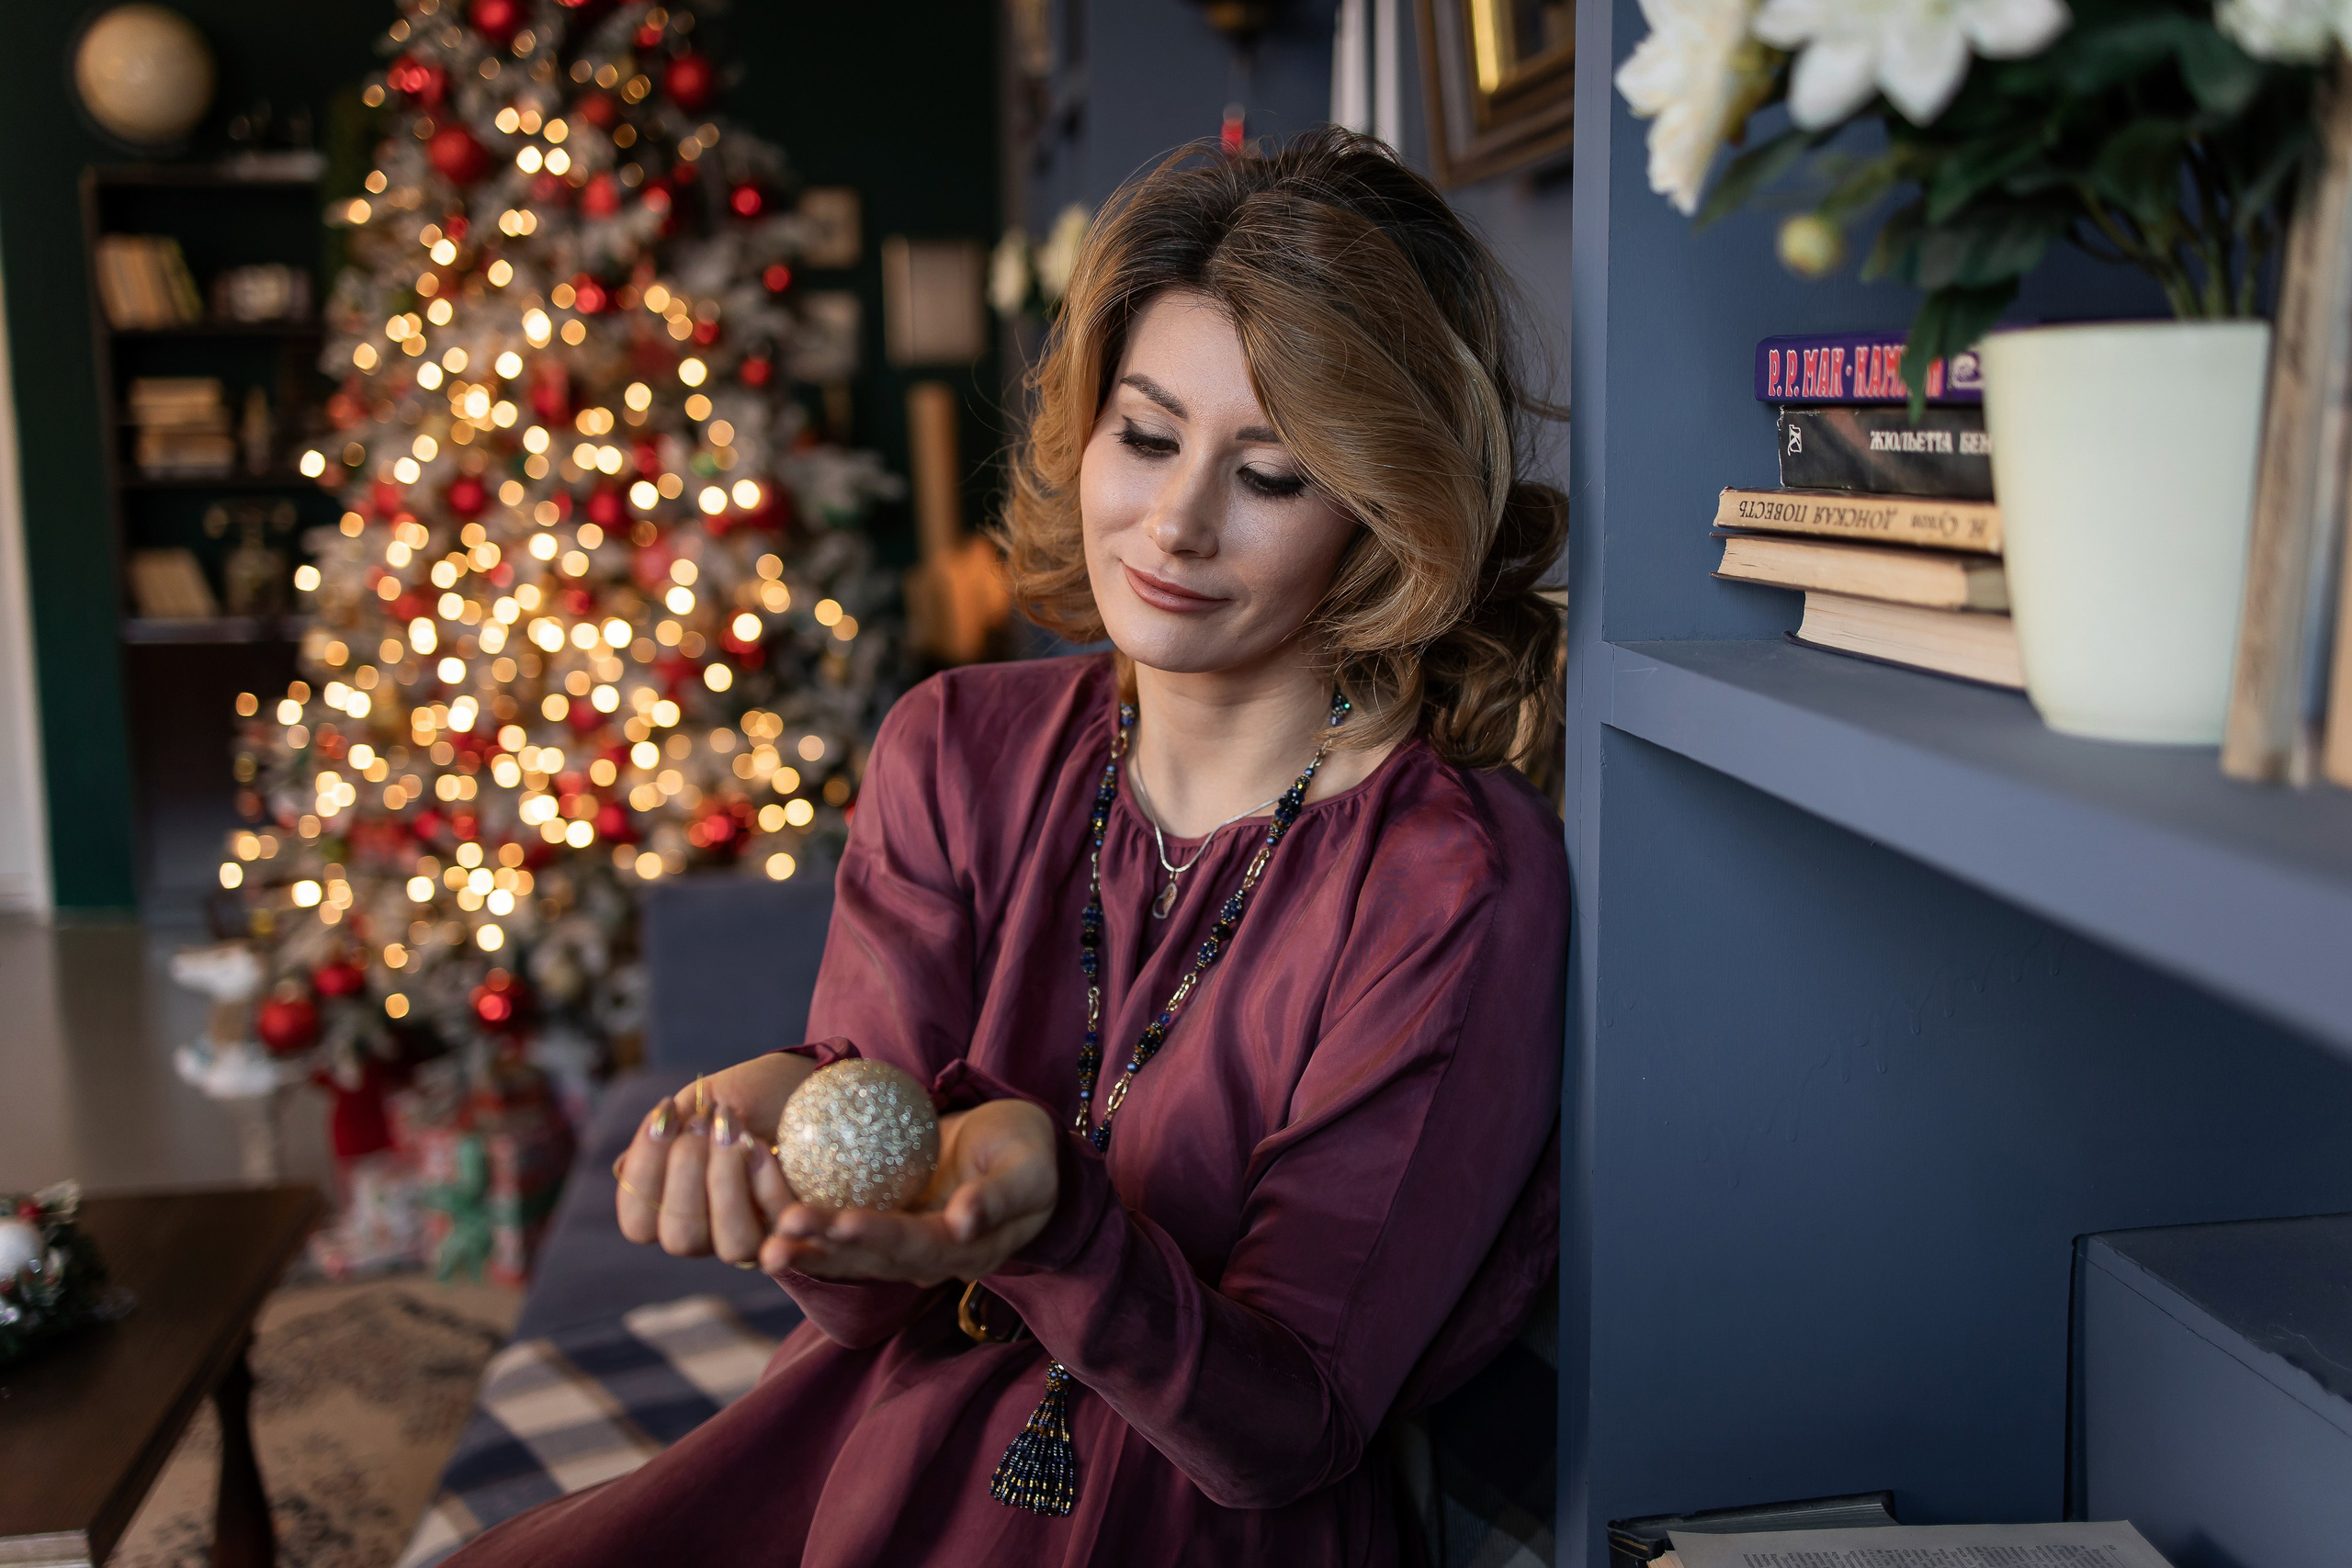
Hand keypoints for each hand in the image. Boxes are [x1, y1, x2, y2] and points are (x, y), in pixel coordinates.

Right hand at [614, 1052, 817, 1263]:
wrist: (803, 1082)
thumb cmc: (743, 1097)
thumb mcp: (698, 1104)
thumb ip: (664, 1136)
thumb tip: (622, 1169)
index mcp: (671, 1210)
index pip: (638, 1223)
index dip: (644, 1172)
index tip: (665, 1114)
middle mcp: (709, 1234)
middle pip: (680, 1238)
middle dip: (686, 1172)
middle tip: (705, 1120)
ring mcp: (756, 1237)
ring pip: (733, 1243)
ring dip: (727, 1183)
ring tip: (733, 1131)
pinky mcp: (798, 1228)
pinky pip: (780, 1225)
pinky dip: (765, 1182)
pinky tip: (759, 1143)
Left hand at [761, 1097, 1059, 1286]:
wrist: (1018, 1152)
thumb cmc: (1030, 1155)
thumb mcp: (1030, 1170)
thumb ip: (999, 1198)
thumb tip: (963, 1221)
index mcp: (964, 1249)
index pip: (916, 1244)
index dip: (878, 1236)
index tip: (843, 1220)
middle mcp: (926, 1257)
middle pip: (870, 1258)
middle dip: (824, 1248)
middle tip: (780, 1234)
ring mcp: (901, 1245)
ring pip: (848, 1253)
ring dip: (807, 1248)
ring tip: (765, 1242)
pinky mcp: (883, 1223)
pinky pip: (841, 1229)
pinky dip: (808, 1227)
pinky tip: (768, 1215)